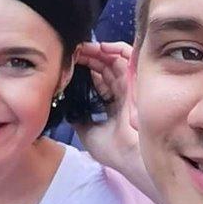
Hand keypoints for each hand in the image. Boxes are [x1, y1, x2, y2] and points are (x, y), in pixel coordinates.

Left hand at [73, 42, 163, 203]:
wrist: (129, 155)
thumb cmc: (112, 149)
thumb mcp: (87, 132)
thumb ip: (78, 118)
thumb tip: (66, 107)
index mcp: (112, 103)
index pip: (99, 79)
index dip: (86, 69)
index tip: (71, 63)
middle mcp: (122, 92)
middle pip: (105, 66)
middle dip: (89, 57)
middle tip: (74, 52)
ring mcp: (130, 85)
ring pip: (114, 59)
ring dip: (98, 51)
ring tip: (83, 48)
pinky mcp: (136, 80)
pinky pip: (129, 57)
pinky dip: (116, 48)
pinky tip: (100, 47)